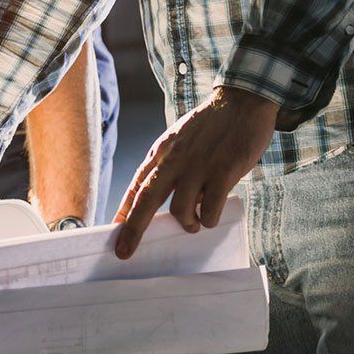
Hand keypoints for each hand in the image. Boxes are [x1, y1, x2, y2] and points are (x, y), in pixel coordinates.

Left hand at [112, 85, 278, 257]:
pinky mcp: (223, 171)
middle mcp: (174, 160)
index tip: (112, 231)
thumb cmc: (211, 126)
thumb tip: (164, 200)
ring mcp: (198, 166)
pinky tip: (212, 216)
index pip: (135, 186)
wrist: (241, 101)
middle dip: (132, 230)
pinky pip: (210, 208)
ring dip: (186, 224)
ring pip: (179, 209)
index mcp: (161, 152)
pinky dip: (210, 218)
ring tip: (194, 225)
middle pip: (146, 200)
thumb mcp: (180, 141)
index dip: (122, 211)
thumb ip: (170, 167)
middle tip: (124, 252)